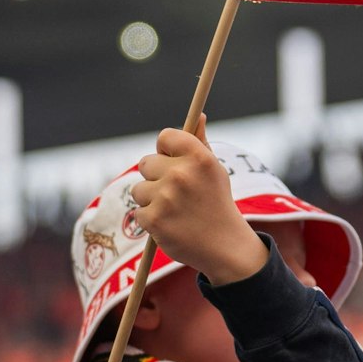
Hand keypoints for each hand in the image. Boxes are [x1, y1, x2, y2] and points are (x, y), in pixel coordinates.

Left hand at [130, 129, 269, 285]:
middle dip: (156, 177)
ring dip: (150, 200)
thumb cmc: (217, 203)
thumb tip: (198, 115)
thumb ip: (200, 142)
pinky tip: (170, 225)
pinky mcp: (154, 220)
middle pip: (146, 163)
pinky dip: (151, 221)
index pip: (165, 137)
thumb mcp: (214, 170)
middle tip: (175, 194)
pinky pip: (138, 212)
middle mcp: (181, 174)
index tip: (172, 162)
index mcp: (198, 157)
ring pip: (138, 189)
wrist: (224, 246)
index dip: (166, 150)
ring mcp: (166, 197)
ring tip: (174, 211)